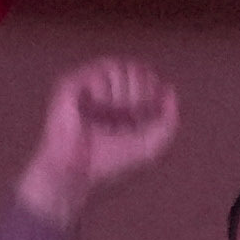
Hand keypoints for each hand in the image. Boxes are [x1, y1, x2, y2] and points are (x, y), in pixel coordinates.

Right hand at [24, 56, 181, 221]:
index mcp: (122, 102)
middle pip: (136, 67)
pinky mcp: (69, 86)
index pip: (146, 77)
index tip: (146, 115)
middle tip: (132, 112)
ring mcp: (86, 87)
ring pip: (117, 66)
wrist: (76, 173)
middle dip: (141, 90)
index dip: (153, 91)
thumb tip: (169, 89)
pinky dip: (103, 93)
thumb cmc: (108, 162)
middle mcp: (105, 91)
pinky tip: (97, 109)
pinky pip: (96, 74)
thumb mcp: (150, 146)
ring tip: (115, 112)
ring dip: (123, 92)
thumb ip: (168, 121)